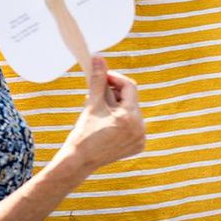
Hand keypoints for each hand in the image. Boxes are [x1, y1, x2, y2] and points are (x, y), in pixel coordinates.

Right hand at [54, 56, 144, 172]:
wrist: (79, 162)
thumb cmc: (83, 133)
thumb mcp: (92, 104)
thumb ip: (97, 80)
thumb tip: (98, 58)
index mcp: (130, 117)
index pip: (129, 86)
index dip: (115, 78)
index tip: (102, 77)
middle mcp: (140, 128)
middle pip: (130, 99)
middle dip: (114, 93)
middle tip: (97, 94)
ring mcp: (140, 139)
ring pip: (131, 111)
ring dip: (117, 106)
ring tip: (100, 110)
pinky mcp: (138, 146)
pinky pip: (133, 124)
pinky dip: (122, 120)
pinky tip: (106, 124)